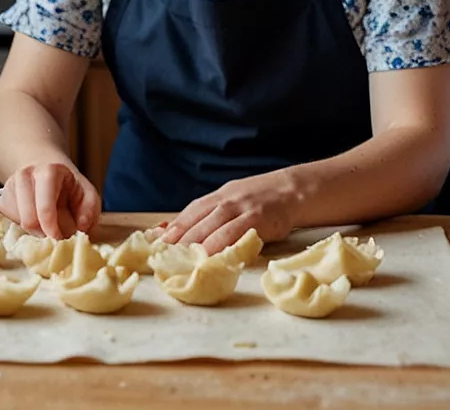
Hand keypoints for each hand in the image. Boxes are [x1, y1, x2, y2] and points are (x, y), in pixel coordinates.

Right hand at [0, 162, 99, 238]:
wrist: (46, 174)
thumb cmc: (69, 188)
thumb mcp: (88, 194)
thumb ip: (90, 209)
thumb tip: (80, 226)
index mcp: (48, 171)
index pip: (45, 205)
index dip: (51, 226)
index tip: (58, 239)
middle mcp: (25, 175)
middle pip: (28, 220)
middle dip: (44, 233)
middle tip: (56, 235)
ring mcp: (9, 186)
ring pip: (19, 223)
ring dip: (36, 231)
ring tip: (48, 223)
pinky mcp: (1, 199)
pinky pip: (11, 222)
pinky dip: (25, 227)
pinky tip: (36, 218)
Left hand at [162, 169, 298, 253]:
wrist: (293, 190)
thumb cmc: (260, 200)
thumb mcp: (233, 199)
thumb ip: (212, 213)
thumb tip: (181, 229)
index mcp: (220, 195)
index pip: (192, 211)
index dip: (174, 227)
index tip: (157, 241)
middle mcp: (228, 200)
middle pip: (198, 220)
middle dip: (179, 238)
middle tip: (164, 255)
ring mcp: (243, 209)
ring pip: (213, 227)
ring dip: (195, 243)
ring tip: (181, 258)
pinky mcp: (258, 220)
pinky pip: (235, 233)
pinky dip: (221, 245)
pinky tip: (211, 256)